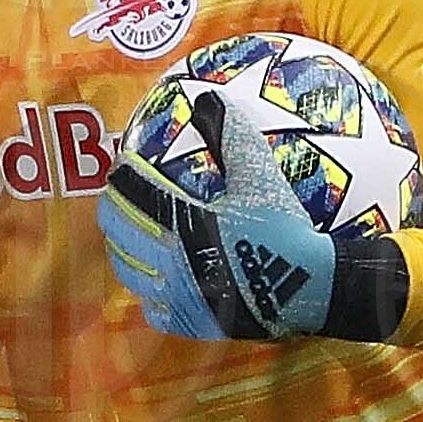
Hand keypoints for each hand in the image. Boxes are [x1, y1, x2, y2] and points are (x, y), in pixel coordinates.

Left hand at [101, 86, 403, 343]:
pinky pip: (150, 308)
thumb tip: (208, 98)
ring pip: (128, 271)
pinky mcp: (188, 323)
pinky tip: (156, 278)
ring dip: (123, 248)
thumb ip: (231, 135)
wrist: (308, 287)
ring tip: (130, 234)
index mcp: (180, 222)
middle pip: (118, 232)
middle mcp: (167, 261)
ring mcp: (174, 296)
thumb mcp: (260, 175)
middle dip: (114, 210)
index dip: (122, 177)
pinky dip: (146, 290)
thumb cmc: (283, 229)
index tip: (124, 166)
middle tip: (121, 198)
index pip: (130, 195)